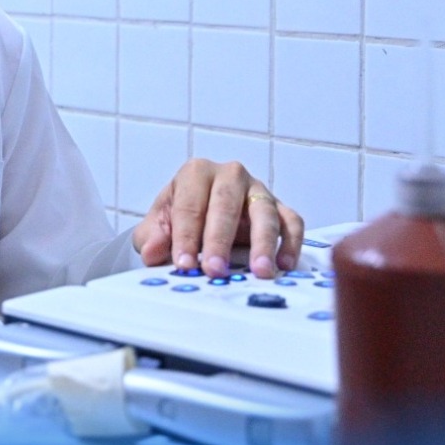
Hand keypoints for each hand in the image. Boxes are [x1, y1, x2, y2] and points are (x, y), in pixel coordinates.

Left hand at [131, 159, 303, 279]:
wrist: (205, 214)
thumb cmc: (182, 215)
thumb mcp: (160, 224)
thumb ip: (153, 237)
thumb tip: (152, 252)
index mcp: (195, 173)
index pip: (188, 206)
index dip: (185, 237)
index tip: (184, 264)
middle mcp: (229, 175)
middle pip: (224, 205)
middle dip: (219, 240)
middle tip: (215, 269)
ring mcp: (257, 190)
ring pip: (263, 212)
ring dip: (263, 243)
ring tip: (259, 271)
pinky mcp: (280, 207)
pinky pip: (292, 221)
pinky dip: (291, 242)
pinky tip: (284, 264)